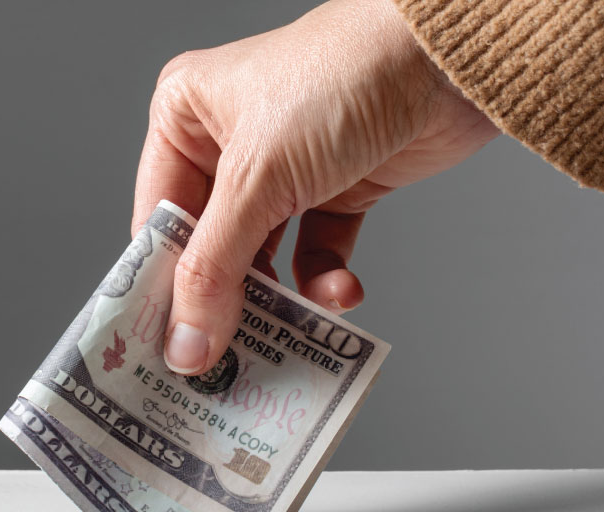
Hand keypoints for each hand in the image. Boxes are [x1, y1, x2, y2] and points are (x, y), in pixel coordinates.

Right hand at [133, 0, 498, 374]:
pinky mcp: (335, 189)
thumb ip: (215, 268)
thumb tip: (184, 345)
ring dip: (279, 297)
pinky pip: (315, 251)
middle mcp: (228, 145)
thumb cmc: (339, 79)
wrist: (445, 60)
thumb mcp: (257, 177)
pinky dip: (326, 277)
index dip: (160, 285)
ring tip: (284, 336)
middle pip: (210, 246)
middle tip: (222, 360)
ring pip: (264, 257)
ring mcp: (284, 171)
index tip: (162, 348)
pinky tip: (341, 290)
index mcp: (185, 119)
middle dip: (224, 300)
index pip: (159, 220)